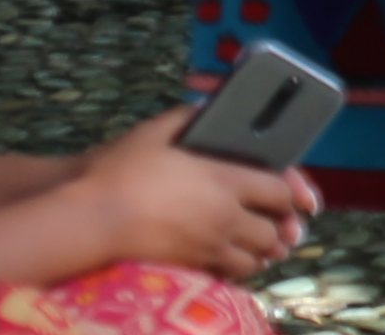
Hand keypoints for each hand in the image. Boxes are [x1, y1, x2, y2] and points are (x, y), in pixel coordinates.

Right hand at [85, 111, 316, 276]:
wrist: (88, 217)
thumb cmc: (120, 170)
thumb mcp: (158, 130)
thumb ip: (190, 117)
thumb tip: (208, 109)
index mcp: (226, 179)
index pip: (280, 190)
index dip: (293, 194)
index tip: (296, 198)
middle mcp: (226, 215)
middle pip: (274, 230)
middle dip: (281, 228)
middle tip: (282, 226)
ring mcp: (208, 245)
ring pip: (256, 258)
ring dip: (262, 252)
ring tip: (262, 246)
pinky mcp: (189, 266)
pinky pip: (227, 275)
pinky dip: (236, 270)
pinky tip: (231, 262)